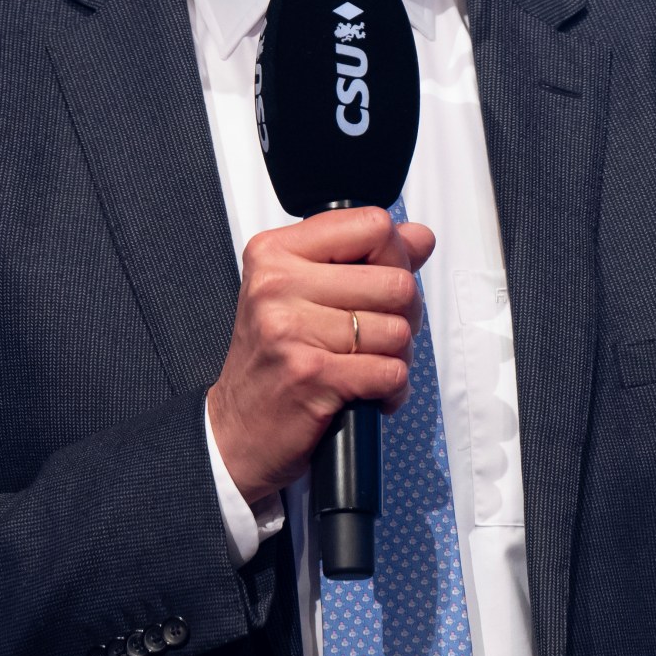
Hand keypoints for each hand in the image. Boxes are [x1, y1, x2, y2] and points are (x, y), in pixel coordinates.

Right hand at [206, 206, 435, 506]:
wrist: (235, 431)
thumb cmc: (273, 361)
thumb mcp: (304, 293)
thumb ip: (364, 259)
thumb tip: (420, 236)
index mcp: (276, 253)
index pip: (372, 225)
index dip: (395, 257)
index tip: (380, 283)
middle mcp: (277, 285)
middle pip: (396, 282)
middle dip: (405, 316)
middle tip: (377, 337)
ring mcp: (291, 329)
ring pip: (398, 330)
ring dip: (398, 358)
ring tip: (367, 366)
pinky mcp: (310, 374)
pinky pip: (390, 371)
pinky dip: (393, 390)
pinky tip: (369, 393)